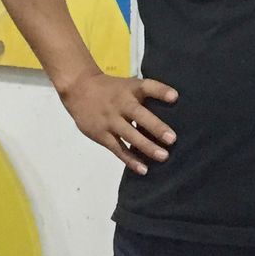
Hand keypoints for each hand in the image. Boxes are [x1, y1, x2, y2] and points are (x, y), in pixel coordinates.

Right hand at [60, 71, 177, 174]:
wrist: (79, 90)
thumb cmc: (113, 90)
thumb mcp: (129, 86)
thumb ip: (147, 96)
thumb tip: (175, 108)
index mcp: (131, 89)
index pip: (148, 87)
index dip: (161, 91)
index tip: (175, 98)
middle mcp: (121, 104)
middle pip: (139, 114)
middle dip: (156, 127)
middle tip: (172, 139)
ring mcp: (110, 120)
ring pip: (129, 135)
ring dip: (146, 146)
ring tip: (163, 157)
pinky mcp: (101, 134)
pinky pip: (118, 149)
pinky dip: (130, 160)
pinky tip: (143, 169)